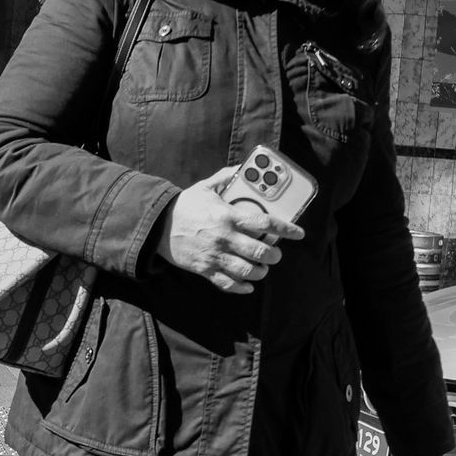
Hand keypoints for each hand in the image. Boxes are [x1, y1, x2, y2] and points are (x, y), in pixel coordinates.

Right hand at [157, 165, 305, 293]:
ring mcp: (215, 255)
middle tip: (276, 252)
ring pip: (248, 271)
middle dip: (274, 254)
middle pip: (260, 251)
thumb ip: (226, 178)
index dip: (286, 229)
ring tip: (263, 267)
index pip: (265, 223)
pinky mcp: (205, 269)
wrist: (157, 225)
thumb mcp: (205, 187)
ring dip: (261, 271)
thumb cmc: (184, 206)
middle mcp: (225, 237)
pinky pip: (228, 284)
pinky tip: (248, 284)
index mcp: (228, 215)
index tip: (298, 233)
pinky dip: (242, 287)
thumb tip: (244, 169)